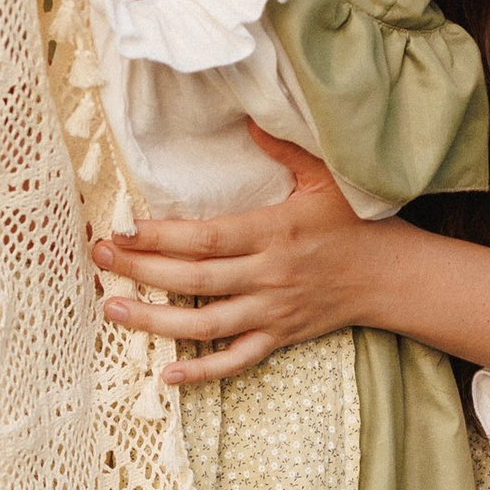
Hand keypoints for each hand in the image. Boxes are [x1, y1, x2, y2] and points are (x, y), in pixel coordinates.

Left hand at [93, 127, 372, 382]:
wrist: (390, 274)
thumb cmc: (355, 221)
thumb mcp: (326, 176)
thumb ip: (283, 148)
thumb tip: (246, 114)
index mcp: (273, 232)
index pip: (206, 237)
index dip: (160, 236)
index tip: (121, 228)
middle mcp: (268, 275)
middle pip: (194, 280)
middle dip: (141, 270)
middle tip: (99, 258)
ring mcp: (272, 311)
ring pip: (205, 324)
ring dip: (154, 320)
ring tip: (112, 308)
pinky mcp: (280, 337)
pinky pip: (236, 360)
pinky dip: (202, 372)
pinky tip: (166, 375)